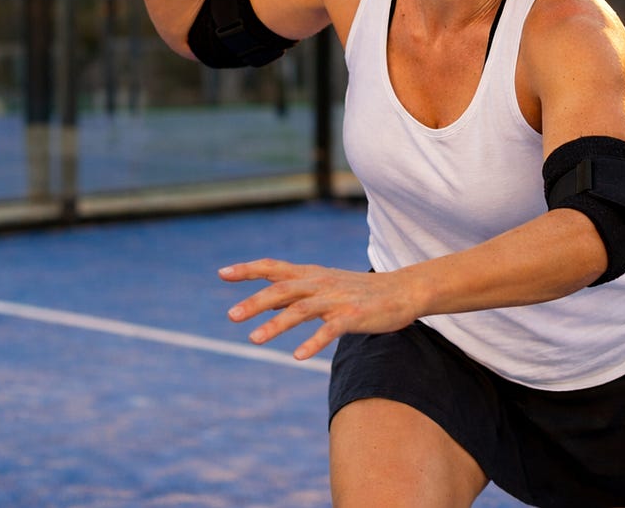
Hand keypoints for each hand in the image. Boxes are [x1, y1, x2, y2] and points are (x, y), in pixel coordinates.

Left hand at [219, 259, 421, 360]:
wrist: (403, 290)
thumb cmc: (360, 290)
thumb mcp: (324, 286)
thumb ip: (296, 292)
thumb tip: (265, 300)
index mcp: (311, 275)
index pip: (274, 267)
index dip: (248, 270)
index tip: (222, 274)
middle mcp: (320, 284)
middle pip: (281, 289)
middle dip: (255, 302)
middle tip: (231, 316)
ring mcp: (336, 299)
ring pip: (300, 309)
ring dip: (276, 324)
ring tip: (254, 340)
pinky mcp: (354, 315)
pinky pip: (330, 329)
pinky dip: (313, 342)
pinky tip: (298, 356)